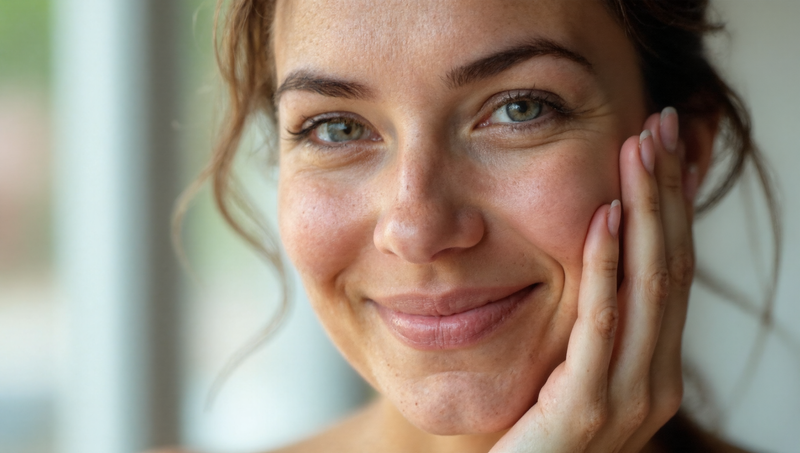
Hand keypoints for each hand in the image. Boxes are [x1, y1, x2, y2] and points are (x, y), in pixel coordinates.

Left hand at [490, 107, 693, 452]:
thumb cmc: (536, 429)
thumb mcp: (574, 368)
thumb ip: (594, 324)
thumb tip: (598, 253)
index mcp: (655, 366)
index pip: (674, 269)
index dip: (674, 204)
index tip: (665, 145)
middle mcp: (655, 379)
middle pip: (671, 265)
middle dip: (667, 190)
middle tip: (661, 124)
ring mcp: (627, 396)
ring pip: (648, 284)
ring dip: (645, 210)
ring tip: (639, 149)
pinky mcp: (585, 406)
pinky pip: (601, 322)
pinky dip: (605, 265)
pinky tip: (605, 216)